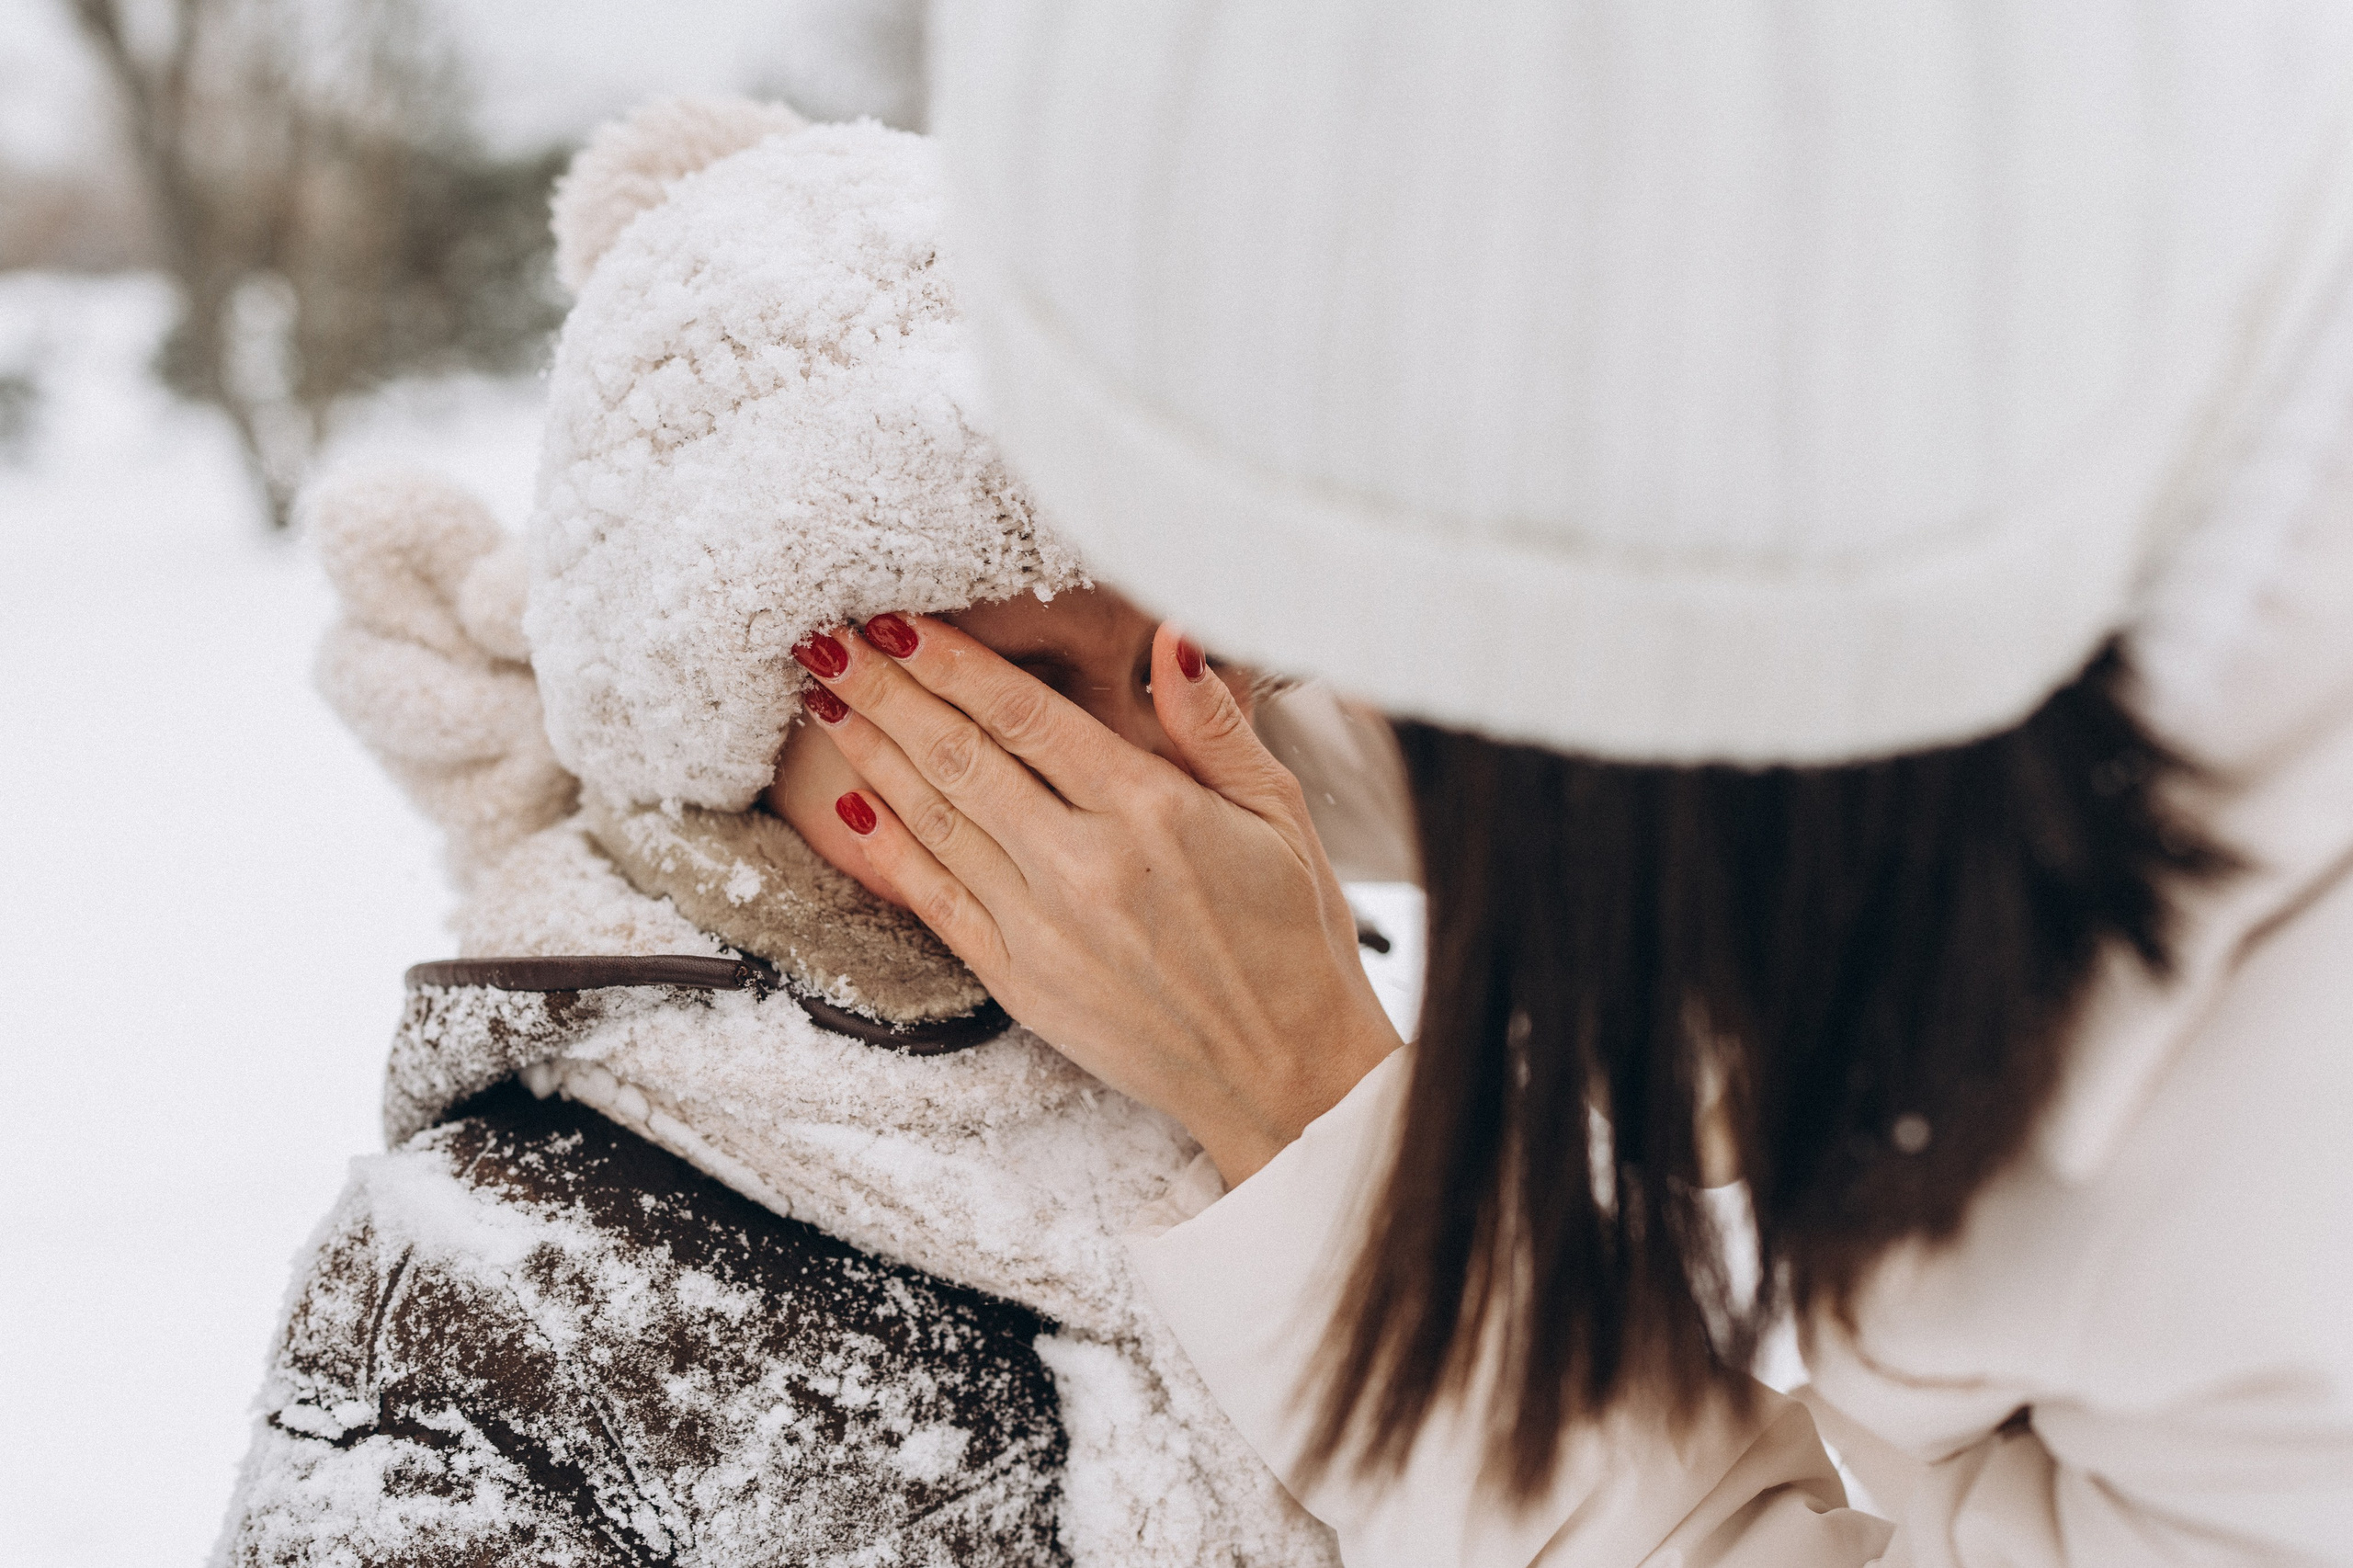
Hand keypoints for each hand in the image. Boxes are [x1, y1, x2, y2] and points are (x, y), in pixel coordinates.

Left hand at [793, 614, 1402, 1183]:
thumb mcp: (1280, 812)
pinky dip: (891, 851)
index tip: (899, 620)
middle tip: (830, 639)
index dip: (952, 661)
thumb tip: (1171, 635)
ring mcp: (1044, 927)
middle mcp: (1085, 864)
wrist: (1285, 1074)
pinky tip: (855, 807)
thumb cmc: (1294, 937)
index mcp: (1151, 810)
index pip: (1024, 715)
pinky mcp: (1021, 984)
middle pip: (960, 756)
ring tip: (828, 702)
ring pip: (935, 820)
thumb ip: (1214, 725)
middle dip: (887, 691)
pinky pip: (938, 902)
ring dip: (873, 755)